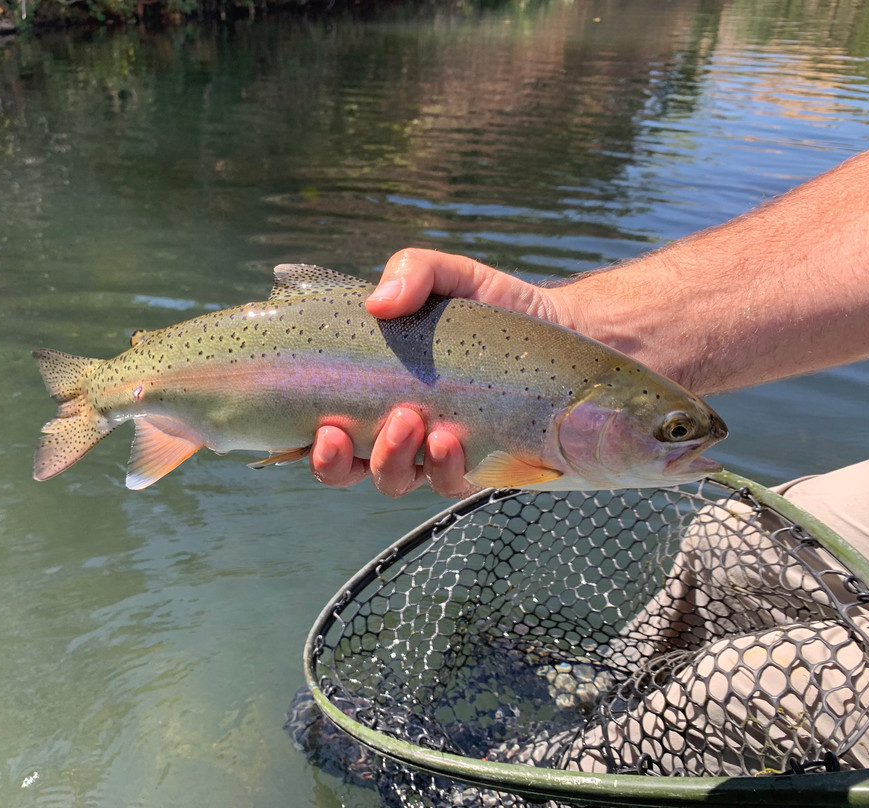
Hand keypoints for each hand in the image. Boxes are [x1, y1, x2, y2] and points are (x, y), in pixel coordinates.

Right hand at [310, 248, 561, 497]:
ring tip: (410, 422)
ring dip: (389, 460)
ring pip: (392, 481)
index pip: (323, 430)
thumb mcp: (451, 276)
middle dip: (336, 462)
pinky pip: (447, 484)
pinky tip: (449, 441)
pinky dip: (442, 468)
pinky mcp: (477, 467)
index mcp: (373, 392)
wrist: (562, 328)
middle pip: (348, 469)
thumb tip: (378, 303)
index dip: (307, 444)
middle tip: (343, 430)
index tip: (314, 426)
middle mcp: (398, 430)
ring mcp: (435, 454)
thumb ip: (413, 272)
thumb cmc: (493, 306)